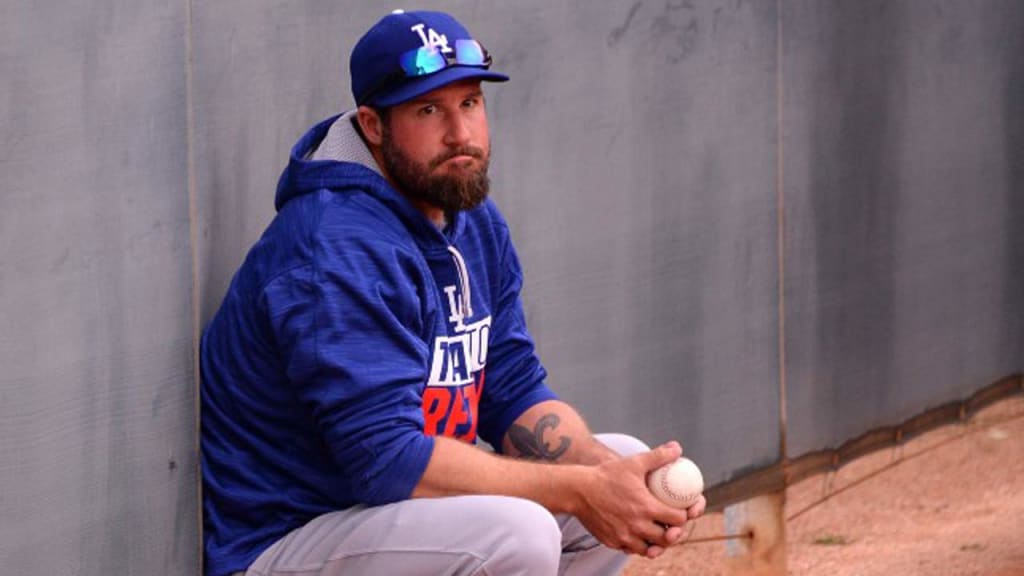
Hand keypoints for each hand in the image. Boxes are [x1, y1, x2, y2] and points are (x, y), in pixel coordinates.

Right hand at [573, 441, 691, 557]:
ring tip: (657, 532)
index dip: (684, 516)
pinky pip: (631, 550)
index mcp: (646, 507)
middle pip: (667, 539)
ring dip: (657, 543)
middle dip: (674, 533)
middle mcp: (637, 526)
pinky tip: (639, 535)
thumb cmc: (605, 475)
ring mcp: (624, 536)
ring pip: (650, 549)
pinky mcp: (612, 542)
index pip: (677, 519)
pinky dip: (638, 545)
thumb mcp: (633, 462)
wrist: (577, 490)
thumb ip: (658, 456)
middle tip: (672, 525)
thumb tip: (677, 448)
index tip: (683, 510)